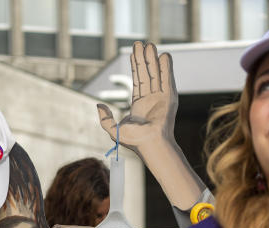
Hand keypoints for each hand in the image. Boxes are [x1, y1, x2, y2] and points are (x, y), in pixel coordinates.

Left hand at [97, 42, 177, 159]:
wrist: (150, 144)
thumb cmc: (134, 141)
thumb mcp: (113, 130)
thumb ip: (105, 118)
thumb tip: (98, 105)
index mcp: (139, 105)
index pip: (137, 80)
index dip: (135, 66)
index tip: (134, 52)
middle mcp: (151, 99)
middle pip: (146, 74)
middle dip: (143, 58)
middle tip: (140, 43)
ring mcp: (161, 97)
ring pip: (156, 74)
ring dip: (153, 59)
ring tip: (149, 45)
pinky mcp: (169, 98)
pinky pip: (167, 79)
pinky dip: (167, 68)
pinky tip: (164, 56)